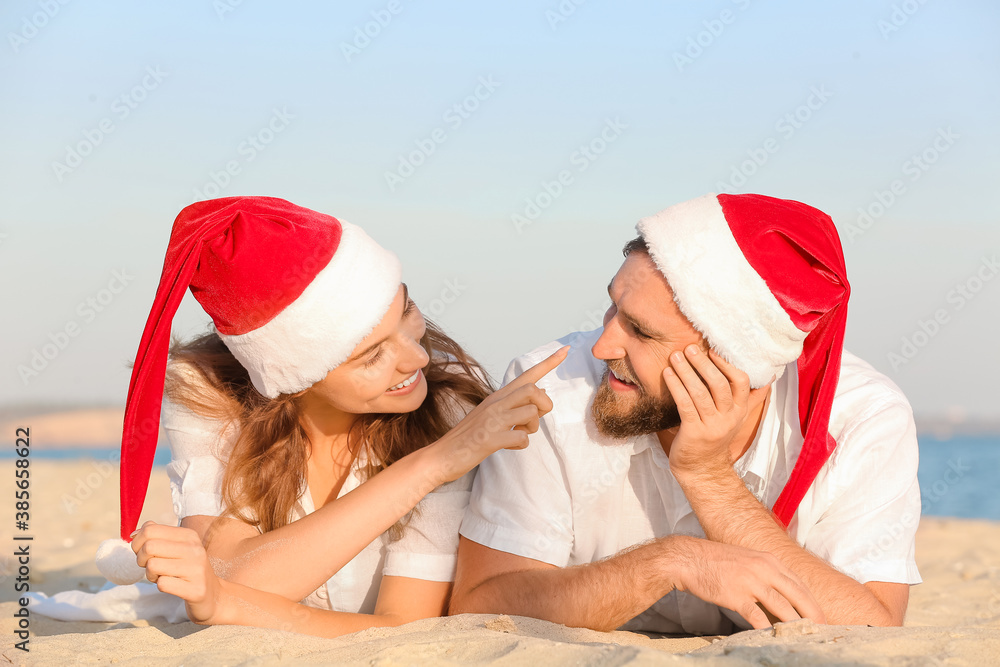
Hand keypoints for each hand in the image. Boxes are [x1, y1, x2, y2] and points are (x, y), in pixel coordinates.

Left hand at [131, 521, 222, 624]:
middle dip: (141, 559)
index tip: (143, 552)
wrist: (213, 594)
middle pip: (148, 547)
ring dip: (151, 575)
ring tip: (162, 576)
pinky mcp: (195, 589)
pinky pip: (162, 584)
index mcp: (189, 535)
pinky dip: (161, 586)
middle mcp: (194, 549)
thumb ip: (157, 536)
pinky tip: (171, 586)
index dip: (137, 542)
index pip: (150, 530)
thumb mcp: (177, 547)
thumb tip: (133, 534)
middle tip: (150, 566)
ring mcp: (196, 569)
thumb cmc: (187, 569)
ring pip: (152, 565)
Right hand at [432, 346, 567, 482]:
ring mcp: (492, 420)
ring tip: (515, 434)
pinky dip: (520, 444)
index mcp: (496, 397)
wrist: (441, 457)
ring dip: (531, 427)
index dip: (549, 363)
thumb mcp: (491, 415)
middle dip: (544, 404)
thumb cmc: (468, 437)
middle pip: (533, 390)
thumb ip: (514, 404)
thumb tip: (542, 391)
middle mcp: (494, 403)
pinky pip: (521, 438)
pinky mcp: (490, 439)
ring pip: (530, 413)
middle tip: (535, 418)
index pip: (527, 375)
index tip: (565, 350)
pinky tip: (507, 446)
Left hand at [663, 345, 770, 474]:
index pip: (741, 382)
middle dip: (703, 364)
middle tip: (689, 348)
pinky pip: (685, 405)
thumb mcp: (734, 418)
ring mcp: (712, 426)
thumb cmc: (714, 437)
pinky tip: (667, 374)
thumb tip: (769, 377)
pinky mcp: (694, 433)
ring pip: (700, 393)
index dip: (726, 364)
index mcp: (739, 410)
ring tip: (675, 356)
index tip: (712, 350)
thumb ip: (748, 398)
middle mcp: (729, 418)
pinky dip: (675, 386)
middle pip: (719, 384)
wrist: (701, 470)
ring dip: (686, 372)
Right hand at [665, 535, 825, 628]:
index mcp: (768, 560)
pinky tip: (772, 636)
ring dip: (796, 624)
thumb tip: (780, 592)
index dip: (811, 600)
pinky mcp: (736, 595)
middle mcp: (763, 569)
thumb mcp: (747, 559)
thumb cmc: (716, 560)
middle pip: (797, 594)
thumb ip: (764, 572)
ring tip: (805, 635)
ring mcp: (750, 582)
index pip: (798, 582)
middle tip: (823, 628)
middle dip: (812, 614)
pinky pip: (757, 616)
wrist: (688, 558)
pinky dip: (767, 628)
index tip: (819, 614)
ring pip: (783, 607)